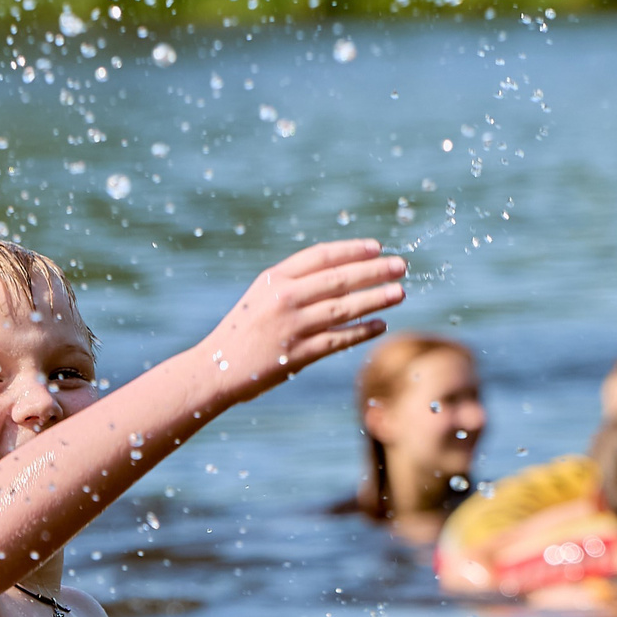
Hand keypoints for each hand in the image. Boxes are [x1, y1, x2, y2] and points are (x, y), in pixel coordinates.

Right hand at [195, 240, 407, 404]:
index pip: (321, 256)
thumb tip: (341, 273)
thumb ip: (294, 284)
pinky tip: (380, 324)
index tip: (377, 248)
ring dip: (375, 298)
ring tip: (399, 292)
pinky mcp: (297, 354)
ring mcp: (291, 327)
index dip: (352, 250)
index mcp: (273, 279)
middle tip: (401, 266)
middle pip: (338, 278)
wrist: (215, 368)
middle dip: (374, 270)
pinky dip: (361, 331)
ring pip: (343, 307)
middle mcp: (283, 299)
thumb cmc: (242, 331)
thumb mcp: (261, 296)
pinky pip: (338, 339)